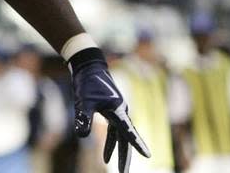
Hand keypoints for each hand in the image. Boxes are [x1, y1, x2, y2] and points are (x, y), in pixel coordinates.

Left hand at [70, 48, 149, 172]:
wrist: (88, 67)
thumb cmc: (87, 82)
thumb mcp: (83, 101)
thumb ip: (83, 117)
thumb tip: (81, 135)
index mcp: (117, 110)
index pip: (128, 131)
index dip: (137, 144)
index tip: (148, 156)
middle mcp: (121, 112)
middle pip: (126, 139)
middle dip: (126, 157)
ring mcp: (117, 112)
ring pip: (121, 137)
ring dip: (119, 153)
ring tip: (118, 170)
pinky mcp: (111, 112)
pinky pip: (114, 133)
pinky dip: (111, 144)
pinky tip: (105, 157)